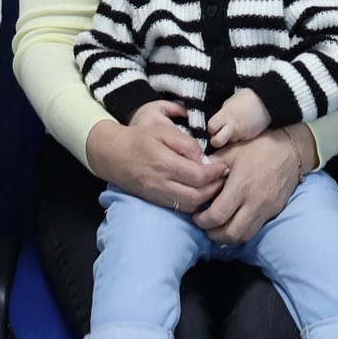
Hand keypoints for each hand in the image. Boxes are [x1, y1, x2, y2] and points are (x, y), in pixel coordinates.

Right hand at [86, 101, 224, 213]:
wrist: (113, 155)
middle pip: (196, 196)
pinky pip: (179, 208)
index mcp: (164, 163)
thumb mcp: (162, 130)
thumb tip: (204, 157)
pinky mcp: (155, 201)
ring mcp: (157, 195)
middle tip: (224, 179)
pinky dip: (194, 203)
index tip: (224, 166)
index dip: (216, 174)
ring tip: (215, 186)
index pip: (198, 176)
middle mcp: (160, 183)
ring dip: (206, 199)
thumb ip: (185, 143)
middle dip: (215, 189)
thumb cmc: (140, 138)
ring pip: (189, 206)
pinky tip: (201, 193)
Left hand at [197, 126, 304, 243]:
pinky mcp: (274, 212)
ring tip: (218, 227)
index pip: (217, 216)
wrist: (291, 150)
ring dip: (227, 237)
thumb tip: (194, 172)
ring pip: (243, 237)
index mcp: (240, 186)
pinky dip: (241, 232)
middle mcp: (254, 202)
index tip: (197, 215)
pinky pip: (255, 230)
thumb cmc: (259, 147)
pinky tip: (234, 223)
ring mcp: (266, 210)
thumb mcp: (233, 150)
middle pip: (230, 233)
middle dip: (212, 234)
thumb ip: (212, 163)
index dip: (202, 221)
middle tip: (205, 225)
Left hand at [206, 88, 270, 148]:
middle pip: (217, 142)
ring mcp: (241, 134)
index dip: (212, 128)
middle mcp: (232, 127)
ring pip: (230, 142)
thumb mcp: (230, 102)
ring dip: (230, 138)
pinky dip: (240, 137)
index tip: (215, 126)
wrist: (267, 102)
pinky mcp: (249, 138)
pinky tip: (244, 129)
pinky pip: (240, 141)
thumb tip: (220, 122)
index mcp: (225, 115)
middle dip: (216, 140)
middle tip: (220, 135)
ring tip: (236, 129)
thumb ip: (223, 113)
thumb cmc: (247, 98)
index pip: (211, 127)